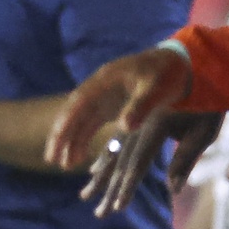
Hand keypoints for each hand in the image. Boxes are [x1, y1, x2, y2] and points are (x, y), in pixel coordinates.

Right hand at [46, 48, 191, 169]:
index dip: (66, 123)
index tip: (56, 141)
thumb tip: (125, 127)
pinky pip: (91, 124)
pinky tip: (79, 158)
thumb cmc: (167, 73)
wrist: (177, 63)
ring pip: (80, 121)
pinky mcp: (111, 106)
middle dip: (61, 136)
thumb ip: (141, 106)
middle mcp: (98, 89)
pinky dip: (83, 140)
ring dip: (70, 141)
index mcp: (105, 80)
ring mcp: (103, 98)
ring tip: (63, 164)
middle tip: (51, 159)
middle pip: (73, 113)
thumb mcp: (156, 89)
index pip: (78, 103)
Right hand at [80, 111, 223, 217]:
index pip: (137, 161)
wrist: (195, 64)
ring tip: (86, 195)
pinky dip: (103, 156)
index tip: (117, 207)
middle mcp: (137, 121)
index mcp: (155, 123)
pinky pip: (113, 139)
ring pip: (110, 150)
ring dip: (99, 174)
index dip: (127, 185)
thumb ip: (186, 157)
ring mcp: (132, 117)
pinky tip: (93, 168)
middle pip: (119, 160)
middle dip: (108, 188)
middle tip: (100, 213)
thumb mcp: (205, 128)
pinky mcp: (131, 114)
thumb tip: (174, 189)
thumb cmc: (206, 98)